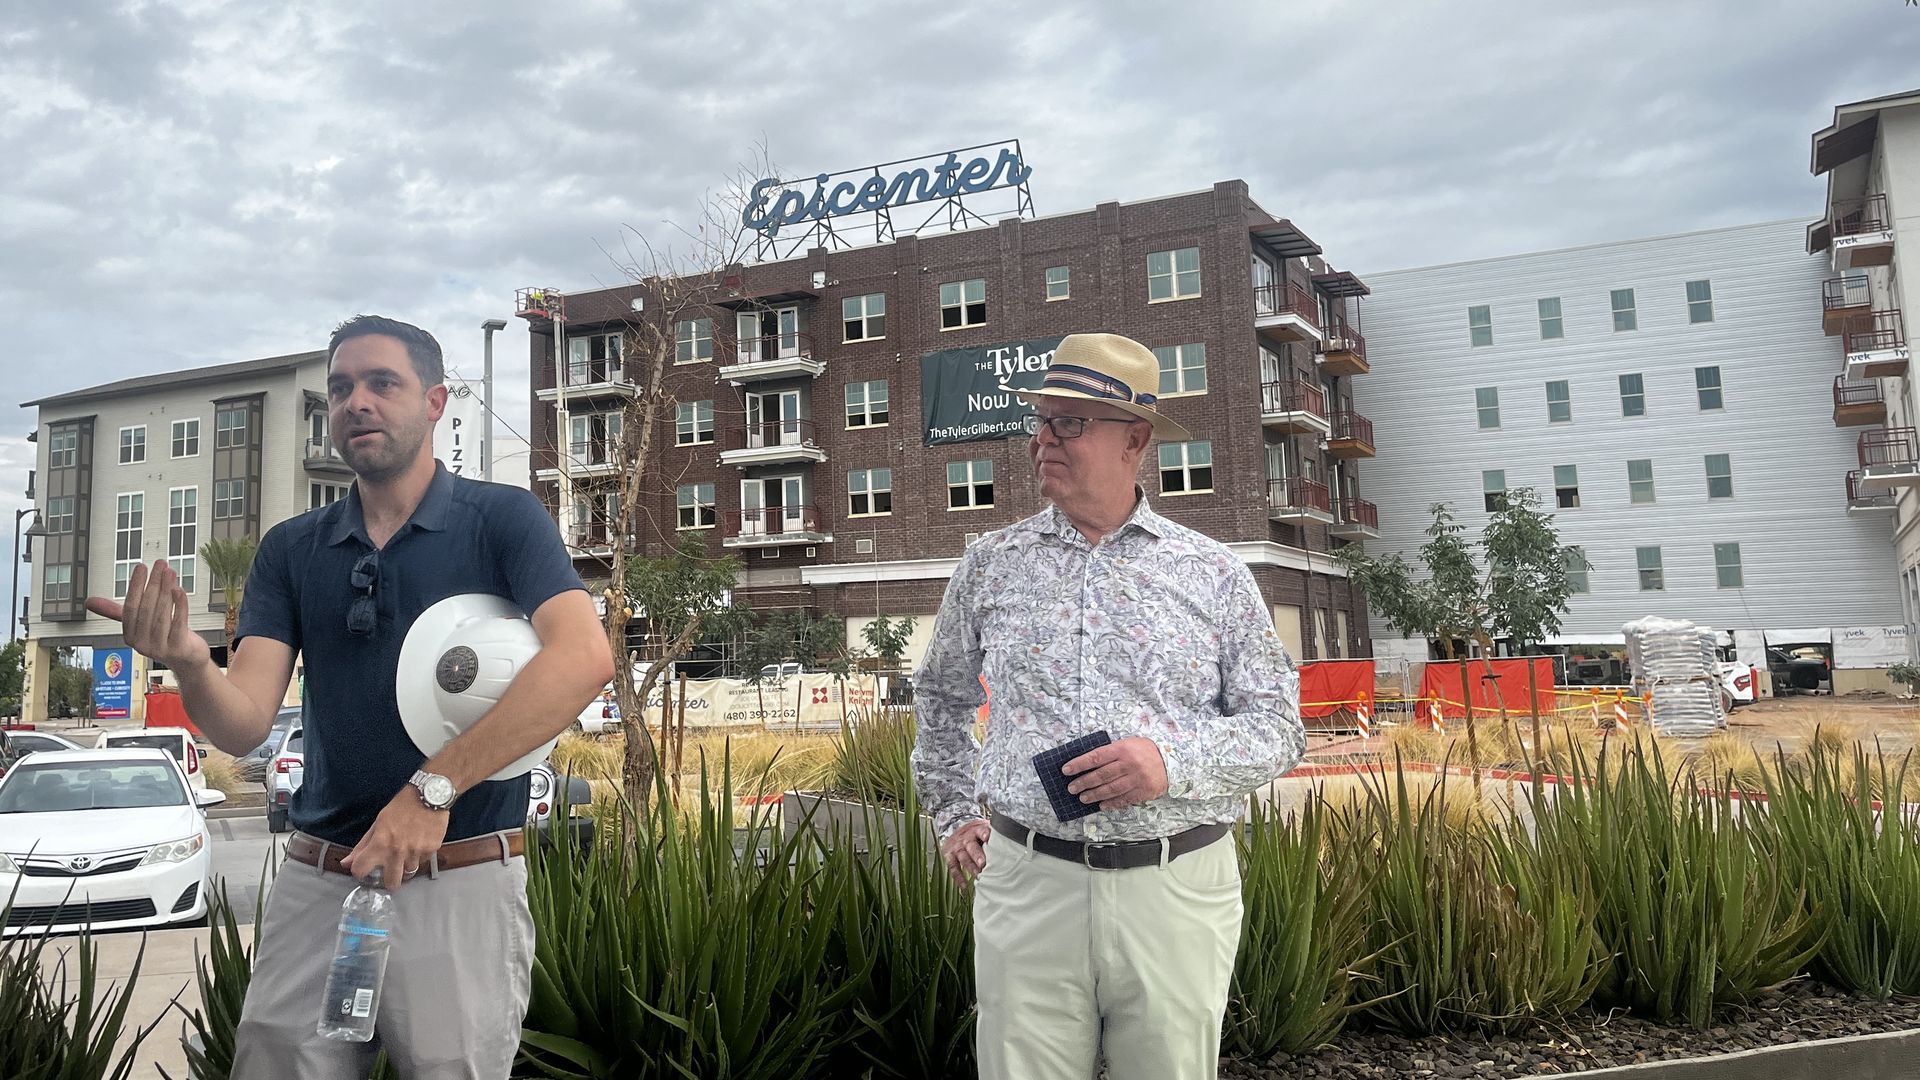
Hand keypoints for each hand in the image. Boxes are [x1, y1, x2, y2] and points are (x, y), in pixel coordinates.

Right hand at [84, 560, 211, 673]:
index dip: (135, 586)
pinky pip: (179, 623)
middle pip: (146, 609)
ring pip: (161, 615)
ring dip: (166, 591)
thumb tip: (88, 602)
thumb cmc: (163, 636)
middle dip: (153, 584)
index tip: (141, 567)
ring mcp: (160, 648)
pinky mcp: (178, 649)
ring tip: (170, 572)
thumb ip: (117, 611)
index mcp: (130, 636)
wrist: (187, 659)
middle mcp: (142, 644)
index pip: (130, 607)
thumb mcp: (139, 623)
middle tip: (160, 564)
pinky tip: (179, 590)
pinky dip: (179, 605)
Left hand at [341, 787, 449, 890]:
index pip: (361, 871)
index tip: (365, 868)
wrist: (430, 795)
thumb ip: (363, 846)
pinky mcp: (432, 850)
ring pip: (410, 872)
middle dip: (389, 881)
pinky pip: (424, 861)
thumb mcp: (378, 823)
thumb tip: (346, 863)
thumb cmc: (402, 807)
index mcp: (380, 843)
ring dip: (407, 865)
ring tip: (408, 850)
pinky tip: (420, 843)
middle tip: (391, 872)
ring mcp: (416, 852)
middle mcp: (398, 851)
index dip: (360, 871)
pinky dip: (420, 856)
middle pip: (392, 883)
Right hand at [940, 819, 991, 889]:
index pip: (980, 830)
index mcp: (976, 830)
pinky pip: (953, 867)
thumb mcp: (985, 830)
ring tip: (977, 875)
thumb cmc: (978, 834)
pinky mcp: (950, 856)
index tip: (987, 837)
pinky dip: (958, 877)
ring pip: (963, 857)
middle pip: (970, 846)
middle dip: (976, 855)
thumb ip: (996, 836)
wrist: (958, 830)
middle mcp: (966, 839)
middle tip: (983, 863)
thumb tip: (1015, 843)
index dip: (983, 833)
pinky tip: (965, 886)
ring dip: (970, 866)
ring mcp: (957, 848)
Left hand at [1063, 737, 1168, 811]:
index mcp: (1122, 749)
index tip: (1066, 770)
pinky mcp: (1143, 791)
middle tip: (1072, 788)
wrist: (1172, 761)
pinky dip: (1111, 803)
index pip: (1095, 757)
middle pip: (1101, 775)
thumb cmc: (1145, 751)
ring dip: (1094, 795)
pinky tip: (1102, 805)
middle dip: (1083, 782)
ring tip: (1083, 798)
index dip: (1079, 764)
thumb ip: (1111, 752)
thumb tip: (1089, 763)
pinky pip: (1124, 799)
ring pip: (1111, 789)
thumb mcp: (1128, 743)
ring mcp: (1136, 779)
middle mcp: (1129, 764)